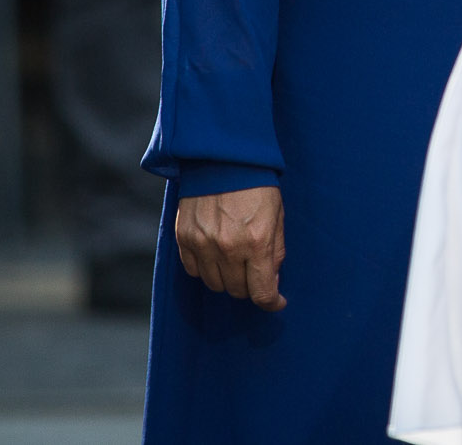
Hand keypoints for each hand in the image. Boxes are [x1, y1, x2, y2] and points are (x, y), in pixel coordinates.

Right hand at [173, 184, 285, 311]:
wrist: (224, 159)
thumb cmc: (257, 185)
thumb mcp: (278, 216)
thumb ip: (275, 250)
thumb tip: (272, 278)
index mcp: (256, 243)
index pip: (261, 290)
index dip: (271, 301)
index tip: (276, 302)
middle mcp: (227, 249)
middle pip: (237, 290)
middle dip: (250, 287)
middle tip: (255, 274)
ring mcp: (203, 245)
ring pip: (214, 284)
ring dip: (227, 279)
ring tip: (235, 261)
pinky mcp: (184, 239)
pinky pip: (193, 270)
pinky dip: (205, 269)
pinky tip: (215, 255)